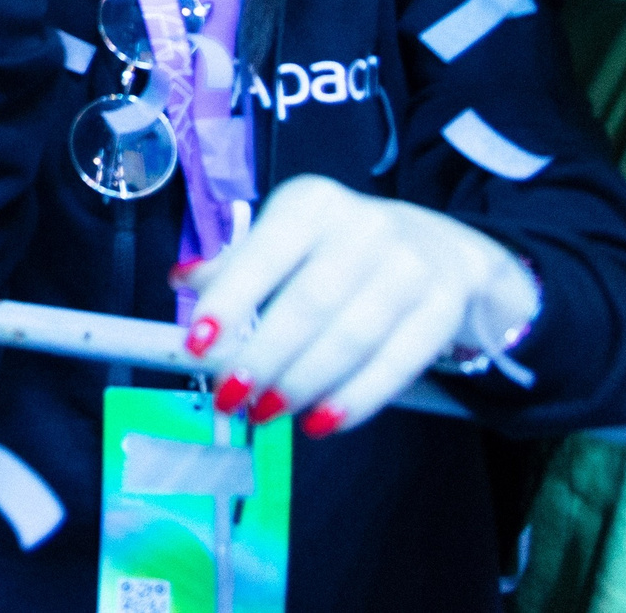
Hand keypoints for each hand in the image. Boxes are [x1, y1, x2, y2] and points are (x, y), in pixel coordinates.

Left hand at [181, 174, 539, 435]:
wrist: (443, 247)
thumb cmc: (344, 246)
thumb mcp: (289, 236)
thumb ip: (237, 263)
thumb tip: (182, 281)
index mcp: (313, 204)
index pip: (264, 253)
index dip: (229, 300)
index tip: (196, 343)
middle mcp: (365, 228)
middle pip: (308, 303)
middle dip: (264, 356)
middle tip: (230, 394)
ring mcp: (411, 268)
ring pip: (351, 338)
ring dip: (303, 383)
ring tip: (267, 411)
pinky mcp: (443, 310)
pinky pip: (397, 364)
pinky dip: (356, 398)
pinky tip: (322, 421)